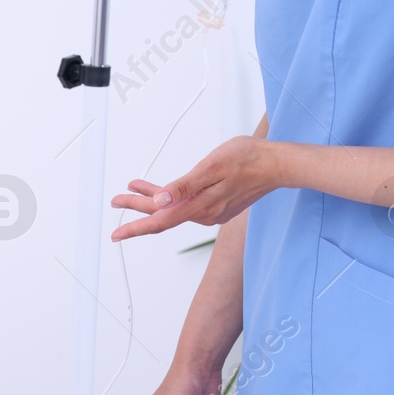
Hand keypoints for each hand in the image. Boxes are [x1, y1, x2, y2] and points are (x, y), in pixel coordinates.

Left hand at [110, 135, 281, 239]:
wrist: (277, 164)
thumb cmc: (247, 159)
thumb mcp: (211, 167)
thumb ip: (183, 186)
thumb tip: (159, 201)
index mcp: (199, 206)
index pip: (160, 221)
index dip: (135, 227)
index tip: (116, 235)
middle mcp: (204, 214)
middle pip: (163, 214)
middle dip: (138, 207)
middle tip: (116, 201)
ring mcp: (211, 212)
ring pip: (174, 208)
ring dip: (153, 199)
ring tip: (133, 189)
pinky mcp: (217, 206)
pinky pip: (187, 205)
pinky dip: (171, 198)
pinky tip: (164, 190)